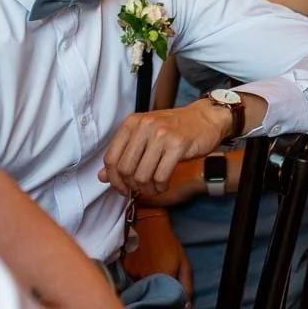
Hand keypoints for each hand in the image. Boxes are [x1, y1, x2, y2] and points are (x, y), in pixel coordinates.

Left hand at [100, 95, 264, 197]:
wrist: (205, 118)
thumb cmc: (174, 127)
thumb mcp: (145, 136)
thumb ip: (124, 154)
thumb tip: (103, 177)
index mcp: (132, 123)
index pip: (111, 158)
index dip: (114, 179)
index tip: (122, 188)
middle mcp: (144, 126)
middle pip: (125, 169)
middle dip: (130, 186)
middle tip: (139, 190)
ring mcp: (161, 135)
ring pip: (142, 175)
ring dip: (146, 189)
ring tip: (153, 188)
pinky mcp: (178, 145)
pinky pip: (161, 176)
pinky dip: (160, 187)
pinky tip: (163, 185)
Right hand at [123, 209, 193, 300]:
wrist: (146, 222)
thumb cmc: (168, 243)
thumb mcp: (183, 262)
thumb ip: (186, 287)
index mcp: (165, 279)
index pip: (166, 303)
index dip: (167, 304)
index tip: (167, 300)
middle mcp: (148, 280)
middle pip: (151, 298)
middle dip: (154, 297)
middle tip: (156, 286)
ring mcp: (134, 275)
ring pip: (140, 291)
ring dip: (143, 289)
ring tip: (147, 276)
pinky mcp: (124, 270)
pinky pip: (129, 283)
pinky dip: (134, 280)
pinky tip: (138, 270)